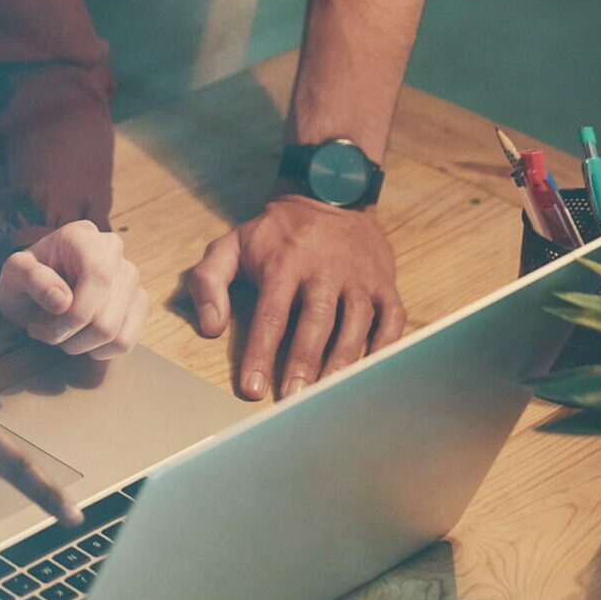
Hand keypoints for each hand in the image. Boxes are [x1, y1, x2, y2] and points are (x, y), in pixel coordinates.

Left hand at [0, 220, 147, 357]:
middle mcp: (114, 252)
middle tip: (44, 331)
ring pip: (116, 334)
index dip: (77, 313)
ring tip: (59, 333)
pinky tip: (79, 338)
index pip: (98, 277)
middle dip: (70, 335)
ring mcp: (130, 278)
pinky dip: (98, 350)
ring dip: (81, 345)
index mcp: (83, 236)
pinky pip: (126, 342)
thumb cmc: (26, 279)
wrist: (35, 290)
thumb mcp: (14, 274)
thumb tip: (62, 300)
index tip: (48, 328)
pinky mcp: (137, 303)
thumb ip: (31, 278)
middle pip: (105, 315)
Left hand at [184, 196, 405, 399]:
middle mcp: (324, 270)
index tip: (252, 390)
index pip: (271, 315)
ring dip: (342, 364)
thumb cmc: (275, 234)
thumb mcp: (232, 244)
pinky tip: (370, 375)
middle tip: (295, 402)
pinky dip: (384, 349)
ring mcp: (359, 278)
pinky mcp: (385, 284)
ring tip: (329, 397)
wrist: (329, 197)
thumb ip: (209, 281)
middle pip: (316, 323)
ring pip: (356, 325)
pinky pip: (391, 321)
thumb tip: (210, 328)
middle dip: (305, 365)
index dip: (261, 354)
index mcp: (284, 263)